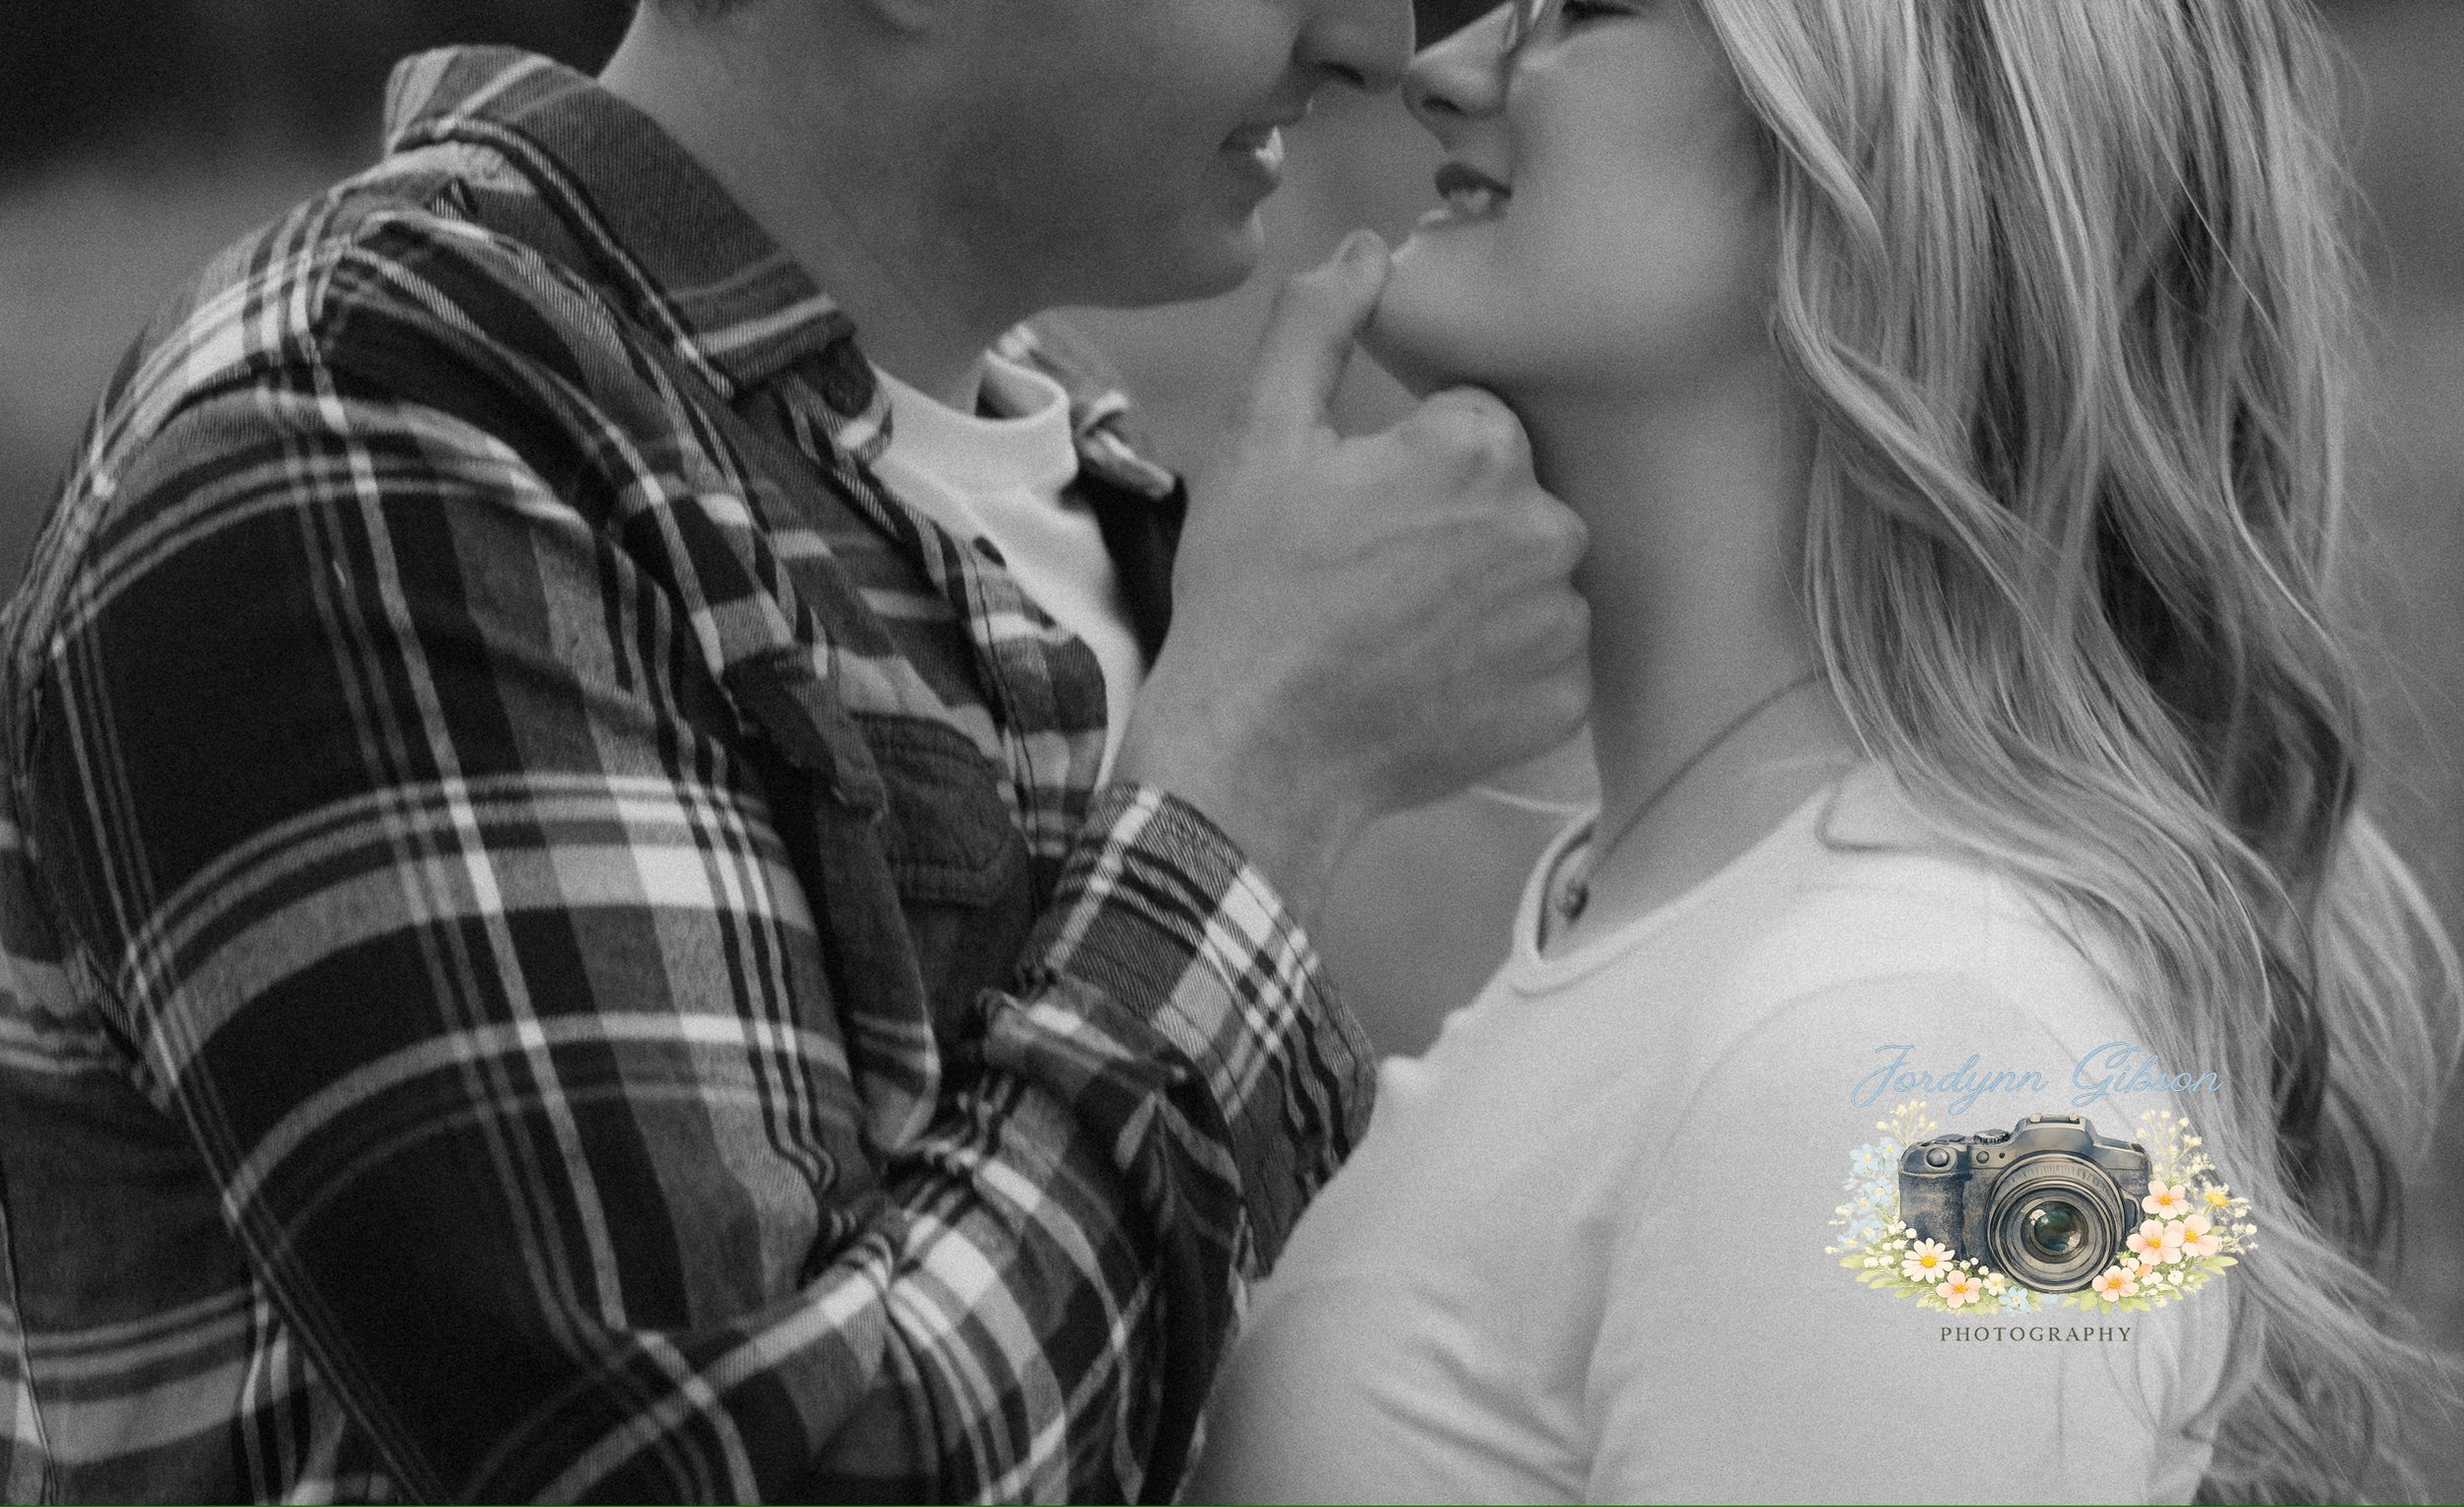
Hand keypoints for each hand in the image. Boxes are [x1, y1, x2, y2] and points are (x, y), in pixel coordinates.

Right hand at [1115, 231, 1591, 922]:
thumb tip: (1365, 246)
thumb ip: (1315, 323)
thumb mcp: (1259, 437)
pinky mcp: (1563, 701)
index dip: (1411, 467)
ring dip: (1484, 596)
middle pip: (1514, 502)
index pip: (1476, 428)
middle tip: (1372, 578)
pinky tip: (1431, 682)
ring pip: (1535, 579)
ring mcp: (1560, 623)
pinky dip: (1501, 670)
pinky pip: (1548, 660)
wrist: (1256, 752)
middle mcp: (1545, 529)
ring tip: (1399, 634)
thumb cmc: (1250, 591)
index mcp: (1480, 448)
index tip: (1358, 514)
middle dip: (1457, 528)